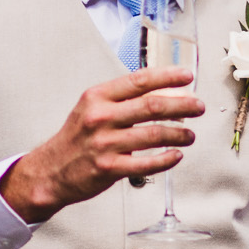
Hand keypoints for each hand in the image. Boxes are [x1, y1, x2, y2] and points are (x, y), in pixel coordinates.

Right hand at [0, 66, 204, 222]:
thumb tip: (163, 91)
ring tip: (190, 135)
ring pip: (153, 135)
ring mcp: (105, 144)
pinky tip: (177, 155)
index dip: (167, 77)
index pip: (139, 81)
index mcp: (98, 97)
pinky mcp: (109, 169)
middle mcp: (101, 117)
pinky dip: (166, 159)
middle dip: (182, 105)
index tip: (187, 77)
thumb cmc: (76, 138)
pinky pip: (146, 164)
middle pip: (152, 106)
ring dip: (179, 133)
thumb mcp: (92, 108)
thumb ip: (123, 99)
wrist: (50, 171)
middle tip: (199, 106)